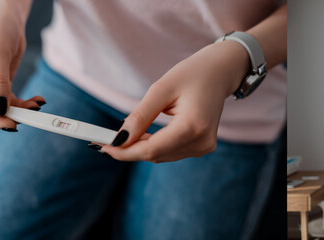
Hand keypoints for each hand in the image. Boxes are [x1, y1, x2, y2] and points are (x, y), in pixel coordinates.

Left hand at [100, 40, 249, 162]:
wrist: (221, 73)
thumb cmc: (192, 74)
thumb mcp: (161, 89)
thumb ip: (140, 116)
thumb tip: (119, 139)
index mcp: (193, 126)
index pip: (152, 149)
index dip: (125, 151)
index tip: (102, 146)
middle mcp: (201, 142)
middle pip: (156, 155)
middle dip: (129, 149)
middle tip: (105, 139)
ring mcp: (204, 147)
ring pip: (161, 156)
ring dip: (141, 147)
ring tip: (126, 132)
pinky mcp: (203, 147)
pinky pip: (171, 152)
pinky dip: (155, 145)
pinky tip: (145, 134)